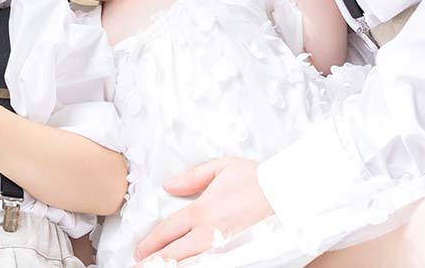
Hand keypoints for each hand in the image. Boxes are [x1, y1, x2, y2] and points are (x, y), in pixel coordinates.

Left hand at [133, 158, 272, 264]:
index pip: (167, 232)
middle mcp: (209, 233)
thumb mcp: (219, 168)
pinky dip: (195, 266)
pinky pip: (211, 264)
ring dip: (172, 266)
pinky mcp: (239, 254)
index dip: (150, 243)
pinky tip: (187, 266)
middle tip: (140, 265)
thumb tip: (168, 186)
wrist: (286, 193)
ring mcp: (224, 247)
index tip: (139, 250)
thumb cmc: (254, 178)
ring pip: (191, 263)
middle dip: (154, 261)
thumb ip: (190, 178)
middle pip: (174, 253)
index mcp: (201, 211)